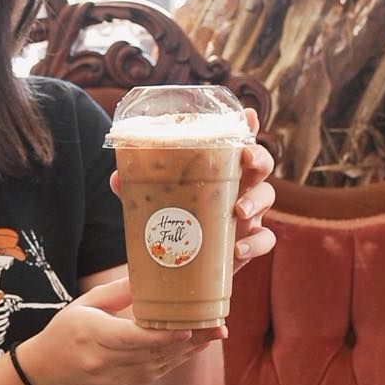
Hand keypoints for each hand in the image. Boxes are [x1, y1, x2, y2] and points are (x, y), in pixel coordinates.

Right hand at [17, 277, 217, 384]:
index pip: (134, 339)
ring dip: (189, 351)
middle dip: (190, 340)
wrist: (44, 377)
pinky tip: (193, 347)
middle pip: (155, 353)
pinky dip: (176, 360)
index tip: (188, 327)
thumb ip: (116, 292)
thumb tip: (147, 272)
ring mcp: (116, 381)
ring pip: (161, 366)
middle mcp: (106, 364)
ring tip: (215, 334)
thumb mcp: (83, 305)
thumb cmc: (63, 334)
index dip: (163, 336)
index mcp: (93, 338)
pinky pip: (155, 374)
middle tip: (218, 326)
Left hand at [108, 108, 276, 274]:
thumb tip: (116, 177)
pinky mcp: (248, 244)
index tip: (249, 116)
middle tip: (246, 158)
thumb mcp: (152, 205)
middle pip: (261, 164)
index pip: (236, 143)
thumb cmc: (172, 226)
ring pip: (268, 197)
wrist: (177, 269)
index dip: (247, 127)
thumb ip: (136, 190)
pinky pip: (265, 240)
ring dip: (257, 200)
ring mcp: (248, 216)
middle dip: (259, 157)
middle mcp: (238, 188)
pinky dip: (255, 244)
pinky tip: (238, 249)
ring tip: (239, 210)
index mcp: (218, 172)